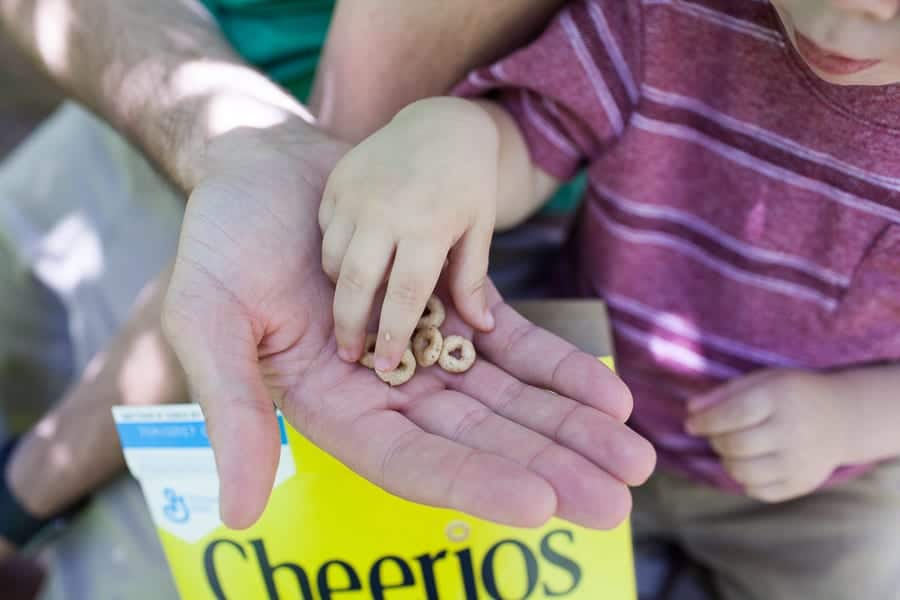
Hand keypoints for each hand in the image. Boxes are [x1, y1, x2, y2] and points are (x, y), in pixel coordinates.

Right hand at [163, 113, 654, 529]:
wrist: (260, 167)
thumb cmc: (221, 241)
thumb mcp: (207, 320)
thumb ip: (232, 413)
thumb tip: (236, 517)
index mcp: (331, 408)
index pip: (410, 461)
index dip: (473, 483)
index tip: (540, 503)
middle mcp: (385, 391)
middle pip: (477, 441)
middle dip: (548, 466)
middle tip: (616, 498)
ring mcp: (423, 351)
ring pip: (506, 399)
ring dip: (569, 427)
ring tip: (634, 455)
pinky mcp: (449, 306)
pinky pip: (512, 344)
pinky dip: (556, 369)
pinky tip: (608, 393)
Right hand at [320, 98, 497, 370]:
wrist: (441, 123)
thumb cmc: (468, 183)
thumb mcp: (479, 228)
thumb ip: (473, 279)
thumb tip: (480, 329)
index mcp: (429, 226)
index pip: (404, 294)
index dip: (392, 335)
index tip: (385, 366)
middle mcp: (387, 210)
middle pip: (355, 283)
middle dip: (349, 326)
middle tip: (350, 355)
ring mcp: (356, 193)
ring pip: (333, 260)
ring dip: (340, 291)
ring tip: (353, 307)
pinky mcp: (337, 181)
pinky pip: (325, 232)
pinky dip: (334, 254)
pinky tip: (351, 263)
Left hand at [685, 370, 848, 501]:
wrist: (841, 417)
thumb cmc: (790, 394)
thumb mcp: (761, 381)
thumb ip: (723, 394)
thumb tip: (690, 411)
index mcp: (781, 398)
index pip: (734, 413)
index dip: (706, 421)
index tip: (691, 424)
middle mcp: (793, 431)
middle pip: (735, 445)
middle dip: (716, 440)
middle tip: (718, 434)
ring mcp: (800, 461)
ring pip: (742, 472)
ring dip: (727, 461)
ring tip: (734, 448)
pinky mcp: (802, 483)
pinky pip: (758, 491)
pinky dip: (745, 479)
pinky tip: (753, 462)